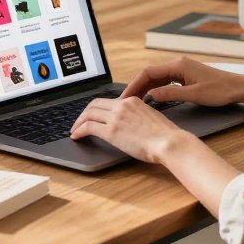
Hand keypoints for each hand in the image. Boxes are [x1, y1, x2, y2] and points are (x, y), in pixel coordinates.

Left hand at [70, 96, 190, 163]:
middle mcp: (122, 105)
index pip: (108, 100)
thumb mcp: (151, 117)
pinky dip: (79, 130)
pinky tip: (76, 136)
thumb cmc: (166, 136)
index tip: (92, 115)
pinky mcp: (112, 131)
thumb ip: (138, 116)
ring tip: (75, 130)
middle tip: (79, 122)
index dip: (96, 108)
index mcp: (132, 100)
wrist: (169, 142)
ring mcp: (116, 117)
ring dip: (78, 122)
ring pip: (88, 114)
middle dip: (84, 113)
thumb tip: (129, 125)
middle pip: (94, 104)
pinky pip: (88, 127)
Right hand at [120, 57, 243, 106]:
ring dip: (145, 88)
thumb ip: (170, 94)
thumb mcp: (194, 94)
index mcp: (178, 65)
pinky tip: (150, 98)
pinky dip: (156, 89)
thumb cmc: (220, 90)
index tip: (126, 97)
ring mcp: (181, 69)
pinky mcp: (185, 76)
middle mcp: (178, 64)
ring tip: (134, 102)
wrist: (238, 87)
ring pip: (157, 78)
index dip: (135, 84)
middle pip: (150, 74)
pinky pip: (165, 81)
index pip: (148, 72)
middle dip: (137, 87)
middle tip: (125, 101)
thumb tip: (150, 95)